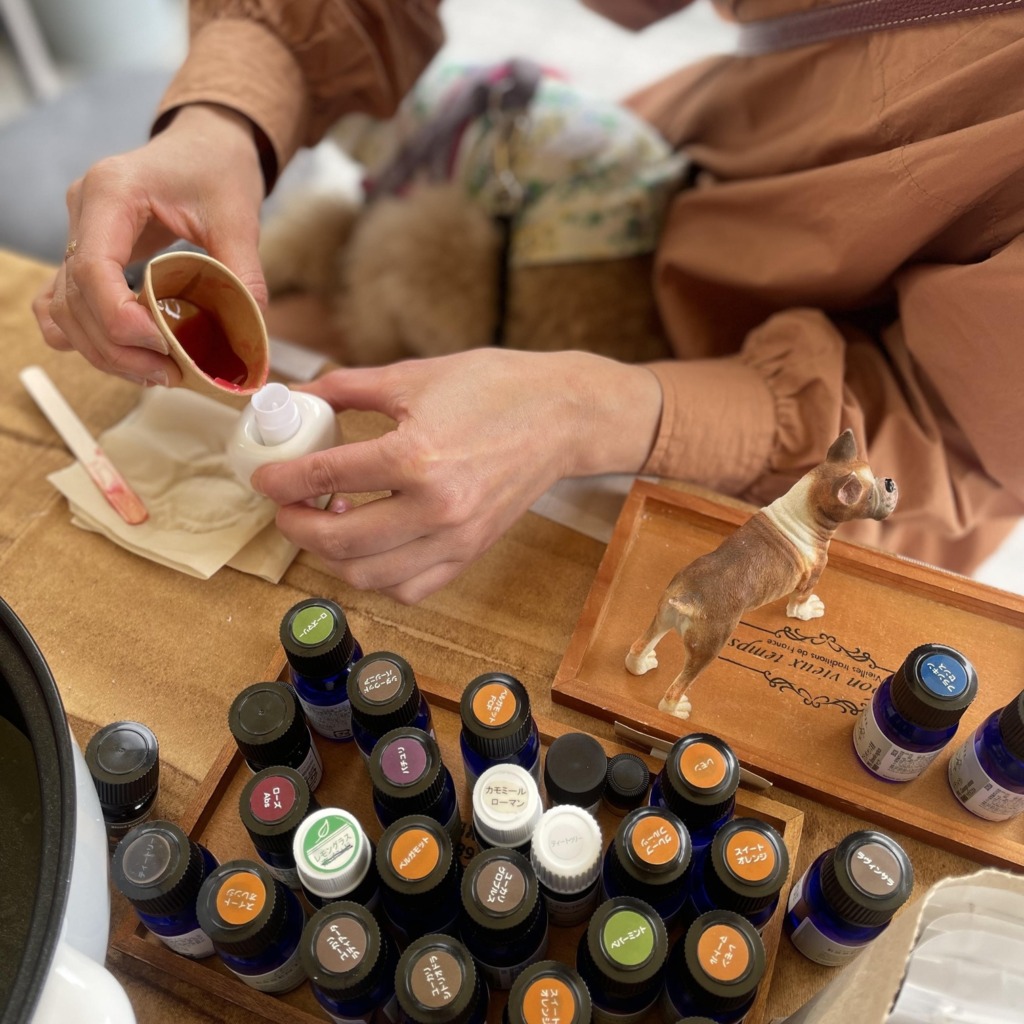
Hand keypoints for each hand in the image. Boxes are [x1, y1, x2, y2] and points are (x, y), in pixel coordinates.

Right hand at [33, 104, 266, 386]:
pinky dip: (90, 337)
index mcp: (112, 192)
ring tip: (158, 372)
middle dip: (117, 347)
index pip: (91, 267)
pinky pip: (66, 305)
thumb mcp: (238, 216)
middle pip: (74, 299)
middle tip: (168, 373)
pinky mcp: (86, 255)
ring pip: (65, 310)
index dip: (119, 318)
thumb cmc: (217, 168)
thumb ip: (244, 273)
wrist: (206, 145)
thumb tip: (253, 334)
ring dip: (104, 351)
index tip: (160, 346)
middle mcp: (82, 212)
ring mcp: (78, 234)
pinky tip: (130, 354)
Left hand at [252, 348, 662, 602]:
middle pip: (340, 539)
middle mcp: (435, 506)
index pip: (326, 476)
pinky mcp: (470, 553)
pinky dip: (377, 577)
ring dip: (331, 558)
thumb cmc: (496, 389)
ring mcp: (455, 537)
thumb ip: (347, 389)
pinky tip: (368, 549)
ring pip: (370, 575)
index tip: (263, 477)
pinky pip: (410, 588)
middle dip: (296, 526)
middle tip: (285, 508)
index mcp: (417, 455)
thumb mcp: (414, 376)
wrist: (562, 417)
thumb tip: (298, 397)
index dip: (281, 479)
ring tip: (325, 527)